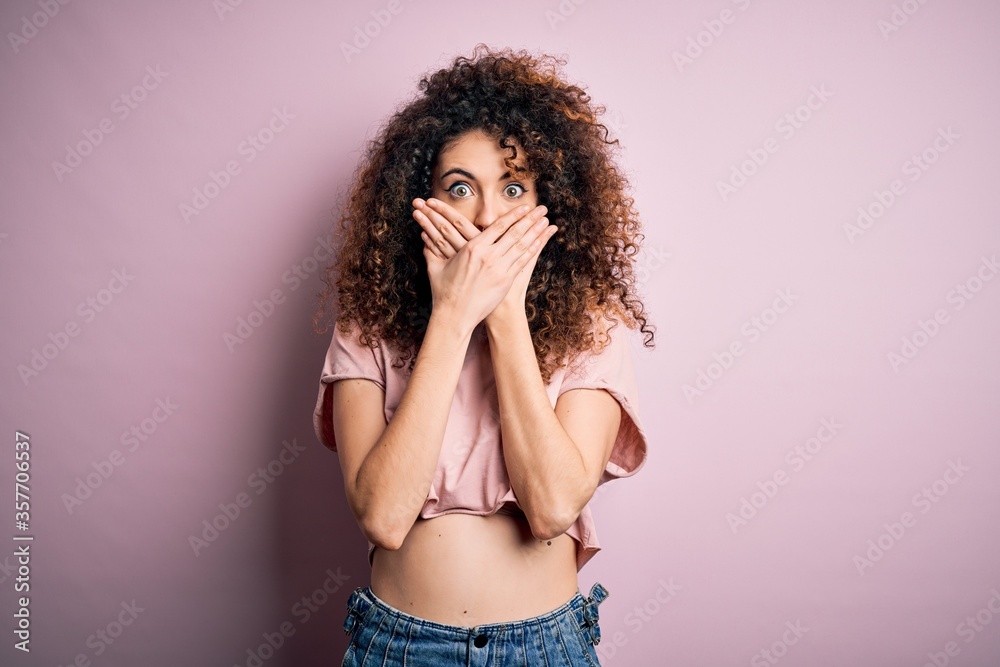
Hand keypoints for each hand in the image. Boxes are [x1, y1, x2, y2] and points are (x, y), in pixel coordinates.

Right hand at [412, 197, 556, 328]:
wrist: (454, 315)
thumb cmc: (444, 292)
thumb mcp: (435, 267)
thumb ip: (432, 249)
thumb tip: (423, 236)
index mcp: (472, 248)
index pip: (497, 226)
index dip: (513, 215)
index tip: (524, 207)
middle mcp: (488, 256)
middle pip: (514, 232)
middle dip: (530, 219)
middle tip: (542, 209)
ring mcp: (498, 269)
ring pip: (522, 245)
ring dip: (536, 232)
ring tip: (547, 221)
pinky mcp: (505, 281)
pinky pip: (522, 262)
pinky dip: (533, 250)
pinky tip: (540, 242)